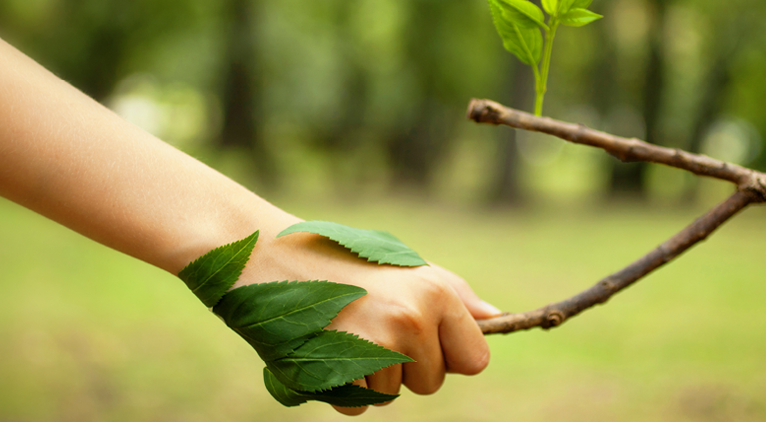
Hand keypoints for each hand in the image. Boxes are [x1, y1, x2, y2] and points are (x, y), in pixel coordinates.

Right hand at [237, 222, 500, 414]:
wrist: (268, 256)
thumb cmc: (342, 259)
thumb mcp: (404, 266)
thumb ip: (452, 296)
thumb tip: (497, 319)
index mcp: (435, 293)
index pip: (476, 359)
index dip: (451, 356)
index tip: (426, 341)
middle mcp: (412, 320)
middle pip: (432, 383)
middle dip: (408, 368)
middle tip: (372, 328)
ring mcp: (375, 348)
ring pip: (393, 396)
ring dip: (372, 376)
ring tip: (345, 332)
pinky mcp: (339, 371)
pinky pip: (359, 406)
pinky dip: (343, 389)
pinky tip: (327, 350)